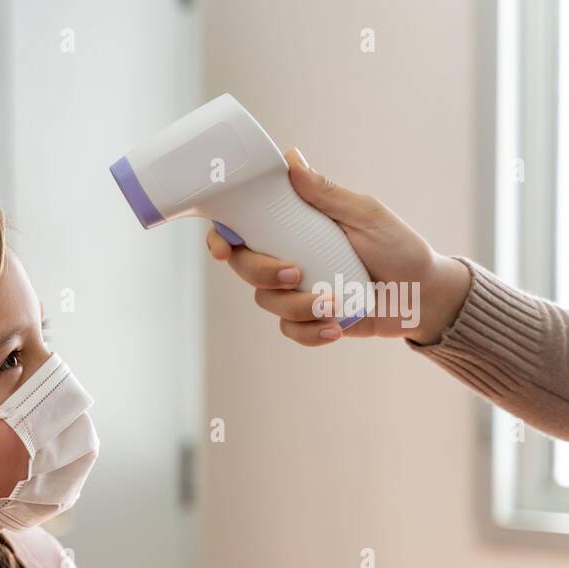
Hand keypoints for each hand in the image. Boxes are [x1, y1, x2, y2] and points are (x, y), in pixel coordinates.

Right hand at [205, 147, 472, 346]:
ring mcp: (296, 290)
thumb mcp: (366, 215)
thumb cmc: (399, 248)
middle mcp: (287, 256)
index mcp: (295, 226)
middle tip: (297, 274)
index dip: (222, 237)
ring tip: (335, 306)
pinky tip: (336, 327)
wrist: (423, 295)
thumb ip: (327, 194)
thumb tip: (291, 160)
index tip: (224, 246)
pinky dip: (310, 331)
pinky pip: (289, 329)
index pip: (243, 228)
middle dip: (263, 273)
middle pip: (245, 266)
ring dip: (298, 306)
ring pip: (267, 301)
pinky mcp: (308, 319)